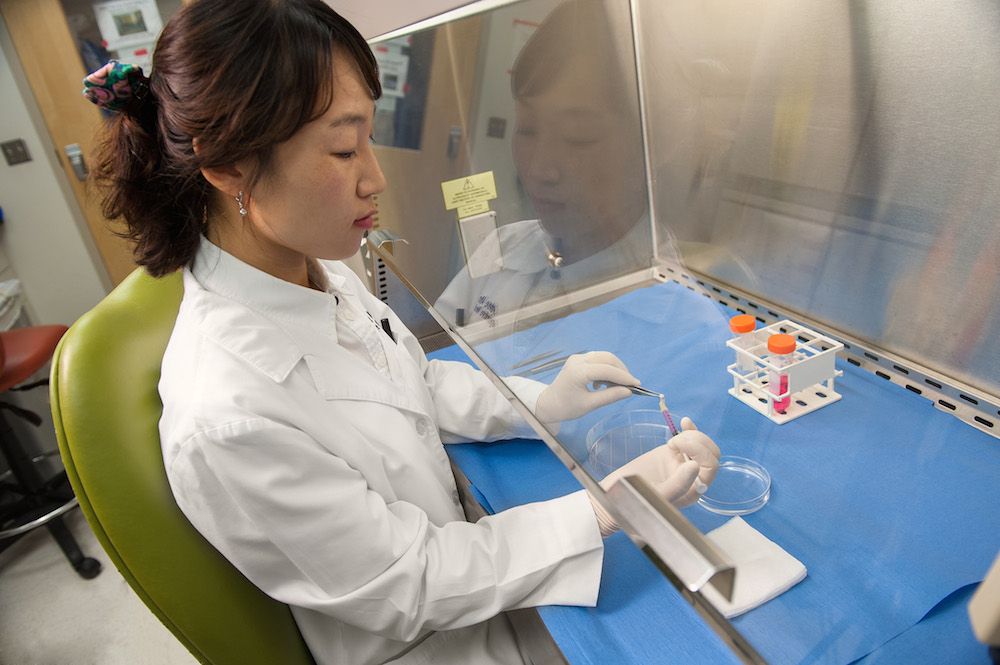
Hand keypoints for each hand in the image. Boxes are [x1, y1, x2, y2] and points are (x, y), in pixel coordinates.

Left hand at [534, 352, 637, 422]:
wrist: (548, 404)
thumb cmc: (566, 407)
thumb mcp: (590, 405)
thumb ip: (610, 396)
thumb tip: (629, 391)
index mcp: (578, 372)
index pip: (607, 370)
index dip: (623, 377)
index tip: (636, 385)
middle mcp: (578, 360)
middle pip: (607, 358)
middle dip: (621, 370)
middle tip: (630, 384)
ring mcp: (577, 358)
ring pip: (603, 357)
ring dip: (614, 368)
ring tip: (618, 385)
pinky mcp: (578, 359)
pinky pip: (597, 359)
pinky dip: (606, 368)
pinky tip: (604, 383)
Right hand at [588, 417, 720, 536]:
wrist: (612, 496)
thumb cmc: (631, 502)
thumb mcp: (654, 495)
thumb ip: (677, 484)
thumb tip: (696, 466)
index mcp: (691, 492)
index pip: (709, 469)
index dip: (698, 453)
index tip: (673, 446)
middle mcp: (691, 479)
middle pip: (711, 455)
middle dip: (696, 442)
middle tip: (672, 442)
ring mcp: (682, 465)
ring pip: (703, 446)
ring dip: (691, 435)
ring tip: (671, 441)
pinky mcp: (673, 455)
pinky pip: (690, 441)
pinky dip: (690, 430)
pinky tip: (684, 422)